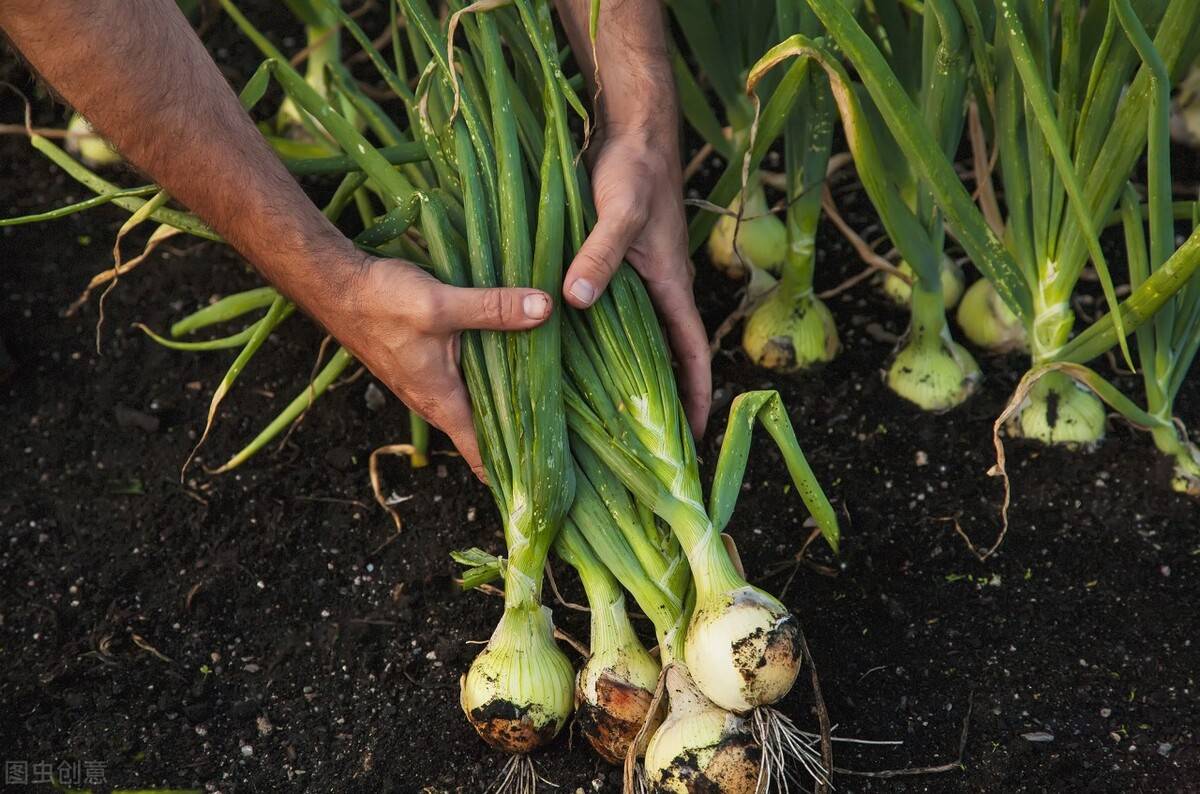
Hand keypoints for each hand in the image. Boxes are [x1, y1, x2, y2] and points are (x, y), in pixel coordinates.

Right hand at [324, 253, 551, 480]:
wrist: (335, 286)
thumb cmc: (380, 302)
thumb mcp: (441, 303)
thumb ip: (493, 308)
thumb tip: (544, 308)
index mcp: (440, 401)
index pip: (480, 455)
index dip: (512, 471)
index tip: (546, 479)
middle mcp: (434, 401)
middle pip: (484, 433)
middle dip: (520, 437)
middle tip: (567, 438)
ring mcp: (428, 383)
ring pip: (476, 404)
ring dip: (506, 405)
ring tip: (553, 401)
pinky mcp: (426, 364)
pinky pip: (466, 382)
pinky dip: (491, 380)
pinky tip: (516, 360)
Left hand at [562, 130, 711, 437]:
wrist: (632, 128)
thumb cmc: (635, 169)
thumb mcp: (618, 213)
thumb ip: (599, 254)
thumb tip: (576, 300)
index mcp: (673, 287)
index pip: (694, 356)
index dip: (696, 399)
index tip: (691, 442)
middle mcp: (661, 291)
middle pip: (669, 359)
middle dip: (662, 402)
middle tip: (643, 449)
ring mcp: (639, 280)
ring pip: (640, 340)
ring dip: (632, 376)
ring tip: (607, 419)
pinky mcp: (615, 266)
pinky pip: (614, 317)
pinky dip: (603, 342)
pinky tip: (574, 360)